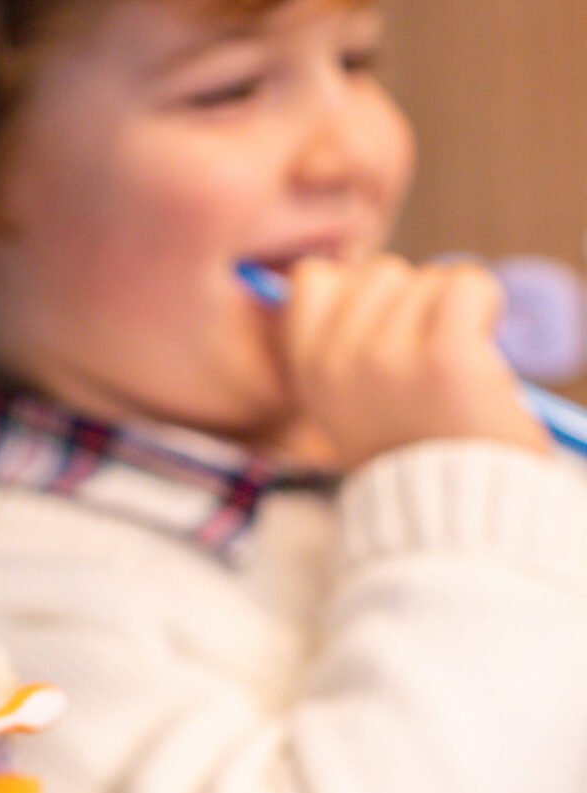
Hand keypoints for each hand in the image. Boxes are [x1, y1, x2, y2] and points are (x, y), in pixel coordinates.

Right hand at [279, 255, 549, 469]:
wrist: (447, 520)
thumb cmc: (409, 462)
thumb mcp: (347, 407)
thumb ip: (342, 348)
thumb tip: (354, 276)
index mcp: (308, 371)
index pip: (314, 280)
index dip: (358, 292)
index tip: (383, 329)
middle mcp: (337, 359)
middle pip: (382, 272)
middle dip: (413, 304)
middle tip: (425, 364)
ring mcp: (386, 354)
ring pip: (429, 278)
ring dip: (453, 313)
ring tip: (451, 373)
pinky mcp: (443, 354)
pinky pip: (468, 284)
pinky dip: (485, 308)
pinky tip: (478, 357)